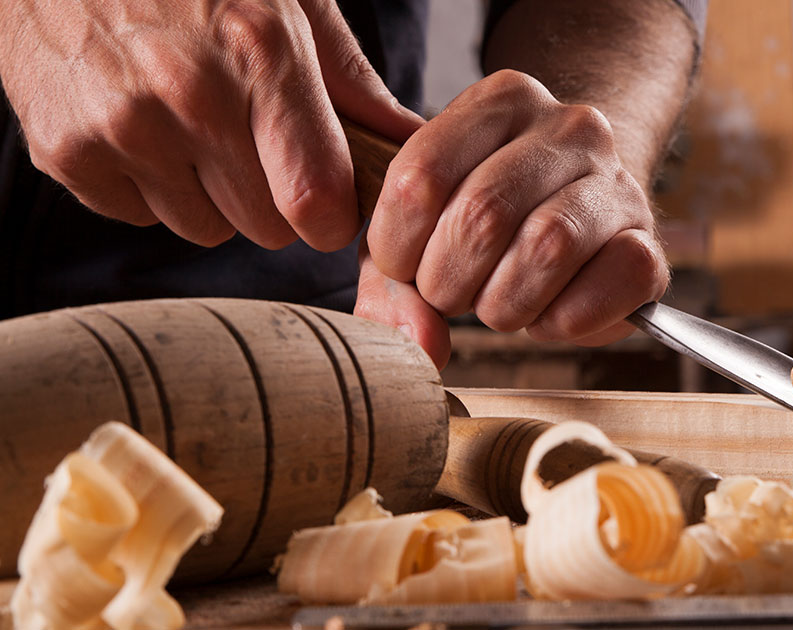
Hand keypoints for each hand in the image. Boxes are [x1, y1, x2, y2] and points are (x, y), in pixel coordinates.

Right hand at [0, 0, 421, 248]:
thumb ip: (351, 82)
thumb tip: (412, 143)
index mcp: (260, 53)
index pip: (316, 201)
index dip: (331, 216)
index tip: (328, 202)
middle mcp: (189, 96)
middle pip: (266, 227)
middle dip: (273, 199)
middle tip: (252, 141)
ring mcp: (121, 127)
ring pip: (204, 228)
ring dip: (209, 195)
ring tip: (190, 124)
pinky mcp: (64, 151)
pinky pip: (138, 216)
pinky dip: (147, 186)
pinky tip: (139, 124)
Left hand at [361, 70, 669, 351]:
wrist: (583, 221)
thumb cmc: (490, 225)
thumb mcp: (423, 228)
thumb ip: (392, 280)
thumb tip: (416, 343)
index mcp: (503, 99)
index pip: (422, 174)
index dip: (397, 244)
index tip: (405, 267)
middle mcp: (570, 127)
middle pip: (483, 212)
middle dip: (448, 280)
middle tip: (450, 296)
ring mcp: (619, 182)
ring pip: (547, 246)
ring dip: (504, 303)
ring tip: (499, 306)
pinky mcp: (651, 245)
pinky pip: (606, 286)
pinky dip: (564, 321)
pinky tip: (549, 315)